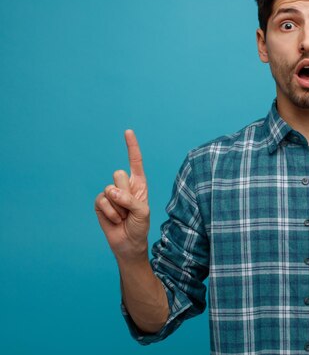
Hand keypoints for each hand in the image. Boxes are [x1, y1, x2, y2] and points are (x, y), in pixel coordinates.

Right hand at [94, 130, 150, 260]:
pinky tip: (115, 220)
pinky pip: (102, 201)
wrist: (128, 242)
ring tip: (123, 216)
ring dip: (119, 207)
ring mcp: (110, 194)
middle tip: (130, 208)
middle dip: (125, 193)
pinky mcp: (100, 203)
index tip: (128, 131)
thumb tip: (110, 192)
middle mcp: (124, 185)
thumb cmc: (140, 226)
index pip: (135, 162)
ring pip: (110, 189)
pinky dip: (110, 213)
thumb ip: (130, 199)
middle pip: (118, 175)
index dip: (131, 146)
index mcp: (139, 183)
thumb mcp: (142, 212)